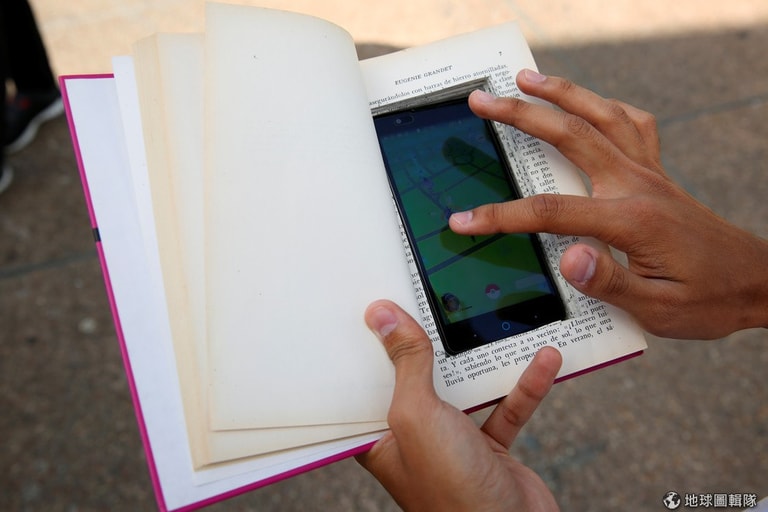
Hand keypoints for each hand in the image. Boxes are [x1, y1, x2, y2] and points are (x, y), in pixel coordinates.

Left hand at [357, 300, 561, 511]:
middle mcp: (415, 438)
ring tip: (492, 323)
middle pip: (418, 378)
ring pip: (465, 389)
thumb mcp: (417, 416)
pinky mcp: (490, 449)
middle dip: (428, 343)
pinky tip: (543, 361)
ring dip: (485, 361)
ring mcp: (453, 443)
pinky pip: (507, 408)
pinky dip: (525, 385)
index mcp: (381, 437)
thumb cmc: (451, 492)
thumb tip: (383, 316)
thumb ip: (406, 365)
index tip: (377, 307)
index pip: (368, 382)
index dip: (370, 346)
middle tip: (433, 301)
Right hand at [449, 70, 767, 338]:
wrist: (757, 281)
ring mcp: (649, 172)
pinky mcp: (656, 172)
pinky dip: (606, 106)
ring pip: (601, 115)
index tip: (463, 221)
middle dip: (520, 114)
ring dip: (561, 92)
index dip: (500, 216)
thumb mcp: (658, 308)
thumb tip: (568, 260)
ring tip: (527, 79)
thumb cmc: (707, 298)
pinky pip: (632, 125)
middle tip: (483, 100)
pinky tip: (589, 104)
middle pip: (570, 135)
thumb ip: (610, 281)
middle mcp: (637, 184)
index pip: (550, 212)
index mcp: (630, 219)